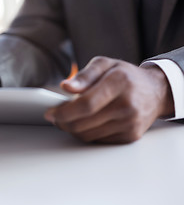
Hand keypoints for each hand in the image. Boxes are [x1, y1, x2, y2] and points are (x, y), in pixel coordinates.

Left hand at [44, 56, 173, 143]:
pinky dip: (86, 133)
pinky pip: (98, 140)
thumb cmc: (125, 76)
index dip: (63, 112)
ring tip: (68, 119)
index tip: (50, 113)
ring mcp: (130, 123)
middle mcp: (127, 105)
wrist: (155, 91)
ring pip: (88, 135)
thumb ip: (84, 75)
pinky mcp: (130, 136)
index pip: (86, 104)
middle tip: (55, 117)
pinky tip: (84, 123)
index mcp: (119, 83)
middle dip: (63, 122)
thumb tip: (65, 87)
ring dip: (72, 129)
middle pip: (84, 123)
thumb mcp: (104, 64)